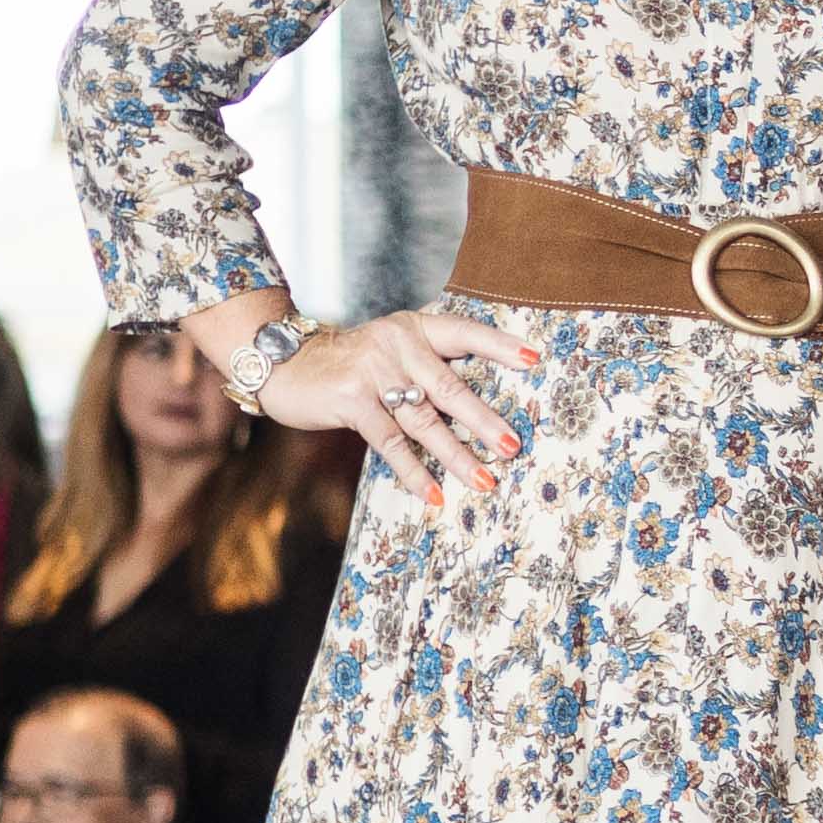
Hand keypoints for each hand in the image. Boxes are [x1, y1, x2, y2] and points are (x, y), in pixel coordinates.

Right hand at [253, 305, 541, 514]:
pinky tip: (432, 494)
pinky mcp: (352, 401)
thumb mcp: (392, 349)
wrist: (286, 364)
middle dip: (484, 421)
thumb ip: (429, 365)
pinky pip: (390, 442)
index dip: (500, 346)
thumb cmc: (353, 363)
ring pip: (424, 421)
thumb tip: (481, 407)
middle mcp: (398, 345)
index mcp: (415, 328)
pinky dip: (413, 471)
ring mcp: (374, 372)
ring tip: (484, 482)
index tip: (536, 360)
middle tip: (514, 446)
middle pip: (450, 387)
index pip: (465, 333)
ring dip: (456, 456)